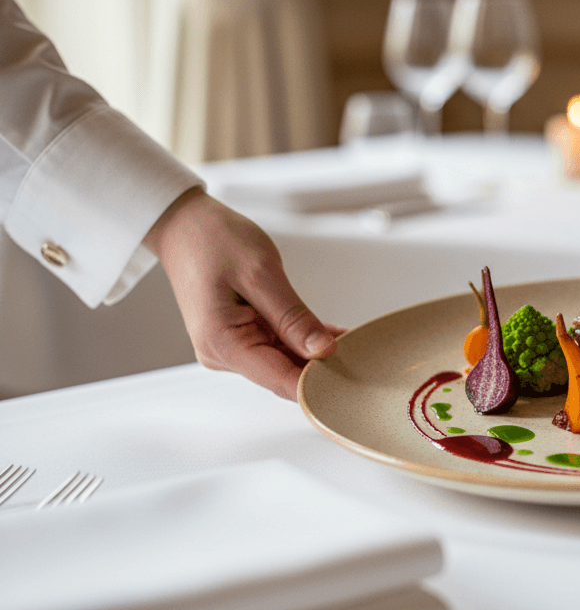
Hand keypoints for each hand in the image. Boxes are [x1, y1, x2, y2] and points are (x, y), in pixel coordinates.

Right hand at [144, 188, 345, 400]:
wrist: (184, 225)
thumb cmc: (214, 240)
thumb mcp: (262, 275)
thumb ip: (294, 317)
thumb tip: (324, 351)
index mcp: (223, 344)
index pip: (282, 381)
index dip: (321, 384)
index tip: (355, 378)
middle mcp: (222, 354)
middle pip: (284, 374)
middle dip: (323, 367)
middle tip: (364, 352)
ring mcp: (229, 346)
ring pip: (283, 361)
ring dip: (314, 352)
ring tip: (353, 339)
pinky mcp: (237, 336)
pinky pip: (276, 345)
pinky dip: (301, 340)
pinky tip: (331, 333)